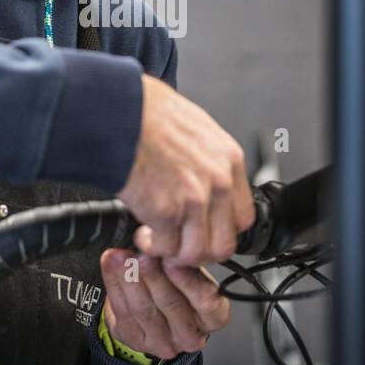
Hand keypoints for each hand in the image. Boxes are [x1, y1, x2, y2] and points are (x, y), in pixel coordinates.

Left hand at [99, 246, 229, 361]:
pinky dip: (114, 284)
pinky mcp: (136, 341)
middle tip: (142, 255)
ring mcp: (163, 342)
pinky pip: (122, 312)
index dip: (187, 281)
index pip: (205, 301)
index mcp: (214, 317)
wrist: (156, 311)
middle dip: (153, 276)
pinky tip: (110, 265)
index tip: (171, 259)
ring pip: (144, 309)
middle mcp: (191, 335)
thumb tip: (167, 243)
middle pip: (171, 304)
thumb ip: (185, 263)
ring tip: (121, 258)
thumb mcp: (192, 273)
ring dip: (130, 279)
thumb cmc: (180, 286)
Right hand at [116, 74, 254, 265]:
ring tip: (160, 241)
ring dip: (176, 253)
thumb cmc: (149, 112)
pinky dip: (152, 246)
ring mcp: (193, 199)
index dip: (222, 230)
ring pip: (197, 252)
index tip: (206, 230)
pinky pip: (165, 247)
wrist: (121, 112)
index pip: (243, 216)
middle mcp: (218, 182)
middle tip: (181, 244)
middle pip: (224, 243)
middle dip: (200, 250)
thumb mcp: (196, 128)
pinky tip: (143, 233)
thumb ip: (207, 159)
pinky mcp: (165, 211)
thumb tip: (202, 176)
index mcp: (229, 160)